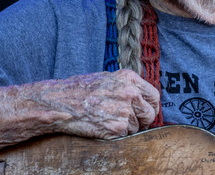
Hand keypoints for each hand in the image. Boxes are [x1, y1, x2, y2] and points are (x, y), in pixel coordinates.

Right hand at [34, 69, 159, 139]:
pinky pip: (125, 136)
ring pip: (137, 127)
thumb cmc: (80, 90)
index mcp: (129, 78)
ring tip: (108, 120)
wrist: (60, 102)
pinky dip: (116, 135)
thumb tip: (141, 98)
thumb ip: (127, 86)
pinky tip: (103, 126)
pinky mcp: (117, 128)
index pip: (154, 96)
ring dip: (127, 128)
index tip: (144, 112)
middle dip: (142, 120)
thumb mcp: (107, 79)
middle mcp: (130, 93)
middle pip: (149, 114)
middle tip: (129, 122)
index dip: (149, 106)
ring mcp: (125, 111)